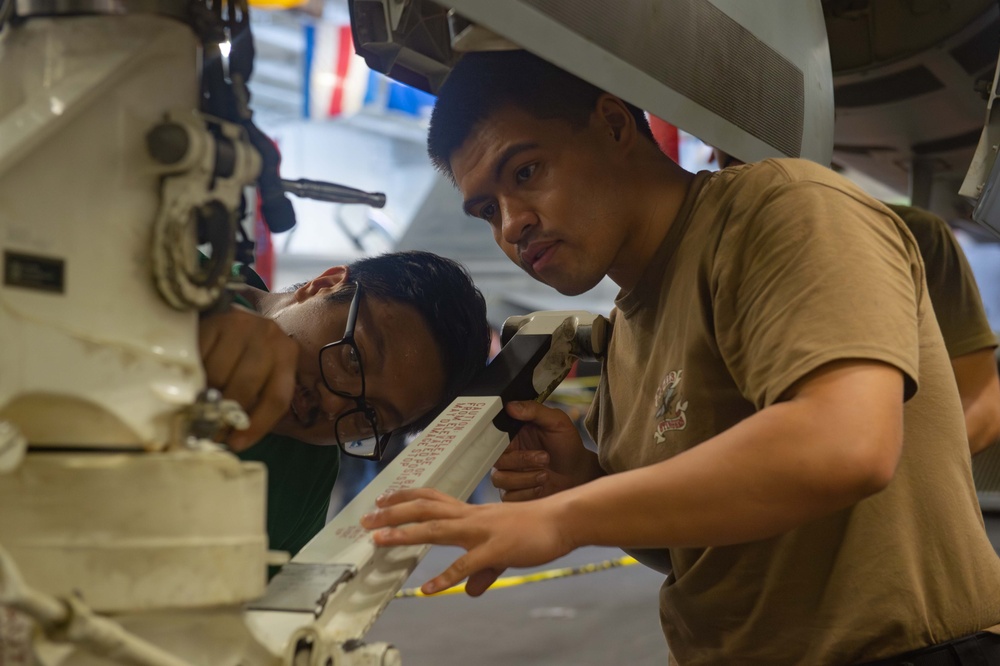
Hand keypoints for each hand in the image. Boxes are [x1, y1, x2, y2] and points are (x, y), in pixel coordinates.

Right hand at [198, 307, 297, 450]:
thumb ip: (255, 401)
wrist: (225, 316)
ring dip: (205, 395)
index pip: (277, 398)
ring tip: (196, 405)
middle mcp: (270, 337)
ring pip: (219, 375)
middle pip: (246, 388)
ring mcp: (242, 326)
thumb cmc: (244, 355)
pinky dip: (192, 376)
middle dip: (225, 413)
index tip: (236, 444)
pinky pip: (200, 359)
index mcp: (287, 355)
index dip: (257, 426)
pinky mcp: (215, 321)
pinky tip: (189, 382)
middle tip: (208, 428)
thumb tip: (234, 440)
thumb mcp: (261, 374)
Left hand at [361, 488, 573, 595]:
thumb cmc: (535, 529)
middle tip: (366, 517)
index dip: (406, 496)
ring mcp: (482, 531)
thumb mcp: (502, 552)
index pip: (433, 498)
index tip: (383, 498)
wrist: (563, 520)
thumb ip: (482, 571)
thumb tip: (469, 590)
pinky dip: (445, 578)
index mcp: (472, 512)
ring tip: (379, 539)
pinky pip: (465, 565)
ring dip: (405, 533)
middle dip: (393, 512)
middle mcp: (472, 517)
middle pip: (425, 509)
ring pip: (436, 530)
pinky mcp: (496, 549)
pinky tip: (428, 589)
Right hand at [491, 401, 602, 501]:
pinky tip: (541, 487)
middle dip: (521, 460)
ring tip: (545, 474)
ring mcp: (509, 475)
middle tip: (545, 457)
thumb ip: (534, 410)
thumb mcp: (556, 421)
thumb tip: (511, 405)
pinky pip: (508, 497)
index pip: (492, 437)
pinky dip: (526, 493)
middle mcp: (507, 455)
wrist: (580, 472)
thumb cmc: (567, 445)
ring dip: (525, 478)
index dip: (497, 440)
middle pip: (495, 460)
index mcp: (512, 436)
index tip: (514, 441)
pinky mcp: (515, 493)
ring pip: (499, 479)